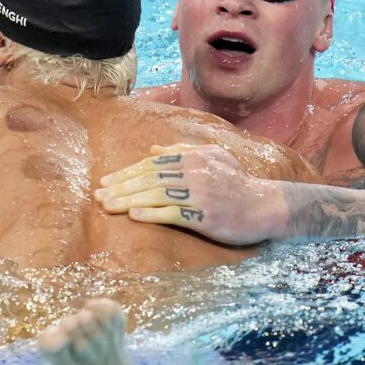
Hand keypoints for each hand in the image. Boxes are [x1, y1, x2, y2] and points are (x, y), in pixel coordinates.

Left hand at [94, 143, 287, 245]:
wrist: (266, 206)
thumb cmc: (237, 183)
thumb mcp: (214, 158)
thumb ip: (183, 151)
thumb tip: (154, 148)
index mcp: (193, 158)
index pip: (152, 164)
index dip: (126, 173)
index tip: (106, 182)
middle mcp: (194, 172)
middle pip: (149, 179)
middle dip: (121, 187)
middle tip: (97, 196)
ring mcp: (200, 194)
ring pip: (156, 194)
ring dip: (128, 200)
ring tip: (107, 205)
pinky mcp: (205, 215)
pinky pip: (174, 213)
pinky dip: (152, 213)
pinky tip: (133, 215)